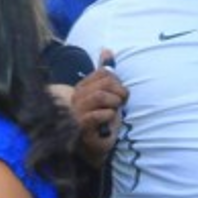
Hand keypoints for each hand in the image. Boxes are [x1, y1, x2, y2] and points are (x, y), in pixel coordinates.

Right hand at [71, 49, 127, 165]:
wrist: (97, 147)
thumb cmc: (102, 120)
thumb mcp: (106, 94)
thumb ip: (105, 73)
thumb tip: (107, 50)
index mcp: (82, 87)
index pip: (104, 73)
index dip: (117, 82)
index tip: (120, 93)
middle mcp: (76, 97)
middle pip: (104, 84)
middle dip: (119, 92)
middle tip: (121, 103)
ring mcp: (76, 111)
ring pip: (100, 96)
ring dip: (114, 104)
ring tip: (114, 112)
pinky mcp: (80, 126)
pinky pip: (100, 114)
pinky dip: (109, 116)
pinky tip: (108, 122)